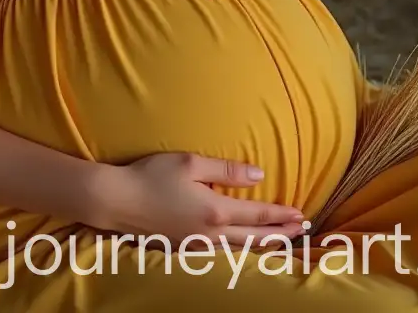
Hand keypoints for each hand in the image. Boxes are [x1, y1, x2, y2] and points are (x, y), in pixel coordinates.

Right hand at [89, 152, 304, 248]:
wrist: (117, 200)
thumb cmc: (151, 175)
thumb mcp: (190, 163)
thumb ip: (226, 170)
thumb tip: (257, 174)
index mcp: (214, 211)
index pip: (256, 215)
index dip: (280, 215)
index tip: (300, 215)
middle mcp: (209, 234)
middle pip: (253, 238)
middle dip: (279, 235)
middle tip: (301, 231)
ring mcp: (196, 245)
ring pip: (238, 250)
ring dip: (263, 245)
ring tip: (280, 242)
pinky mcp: (184, 249)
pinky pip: (221, 253)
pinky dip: (240, 251)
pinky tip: (241, 247)